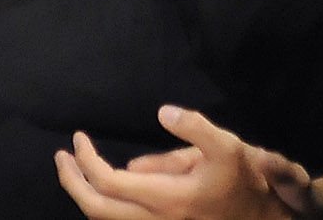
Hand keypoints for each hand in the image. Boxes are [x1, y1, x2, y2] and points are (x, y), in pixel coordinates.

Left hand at [55, 107, 309, 219]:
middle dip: (72, 182)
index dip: (87, 161)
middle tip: (61, 156)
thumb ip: (193, 127)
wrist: (261, 219)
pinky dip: (102, 206)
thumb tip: (161, 113)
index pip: (110, 183)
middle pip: (97, 210)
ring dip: (84, 195)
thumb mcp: (227, 145)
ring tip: (73, 169)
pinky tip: (102, 187)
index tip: (78, 137)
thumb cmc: (243, 180)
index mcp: (167, 198)